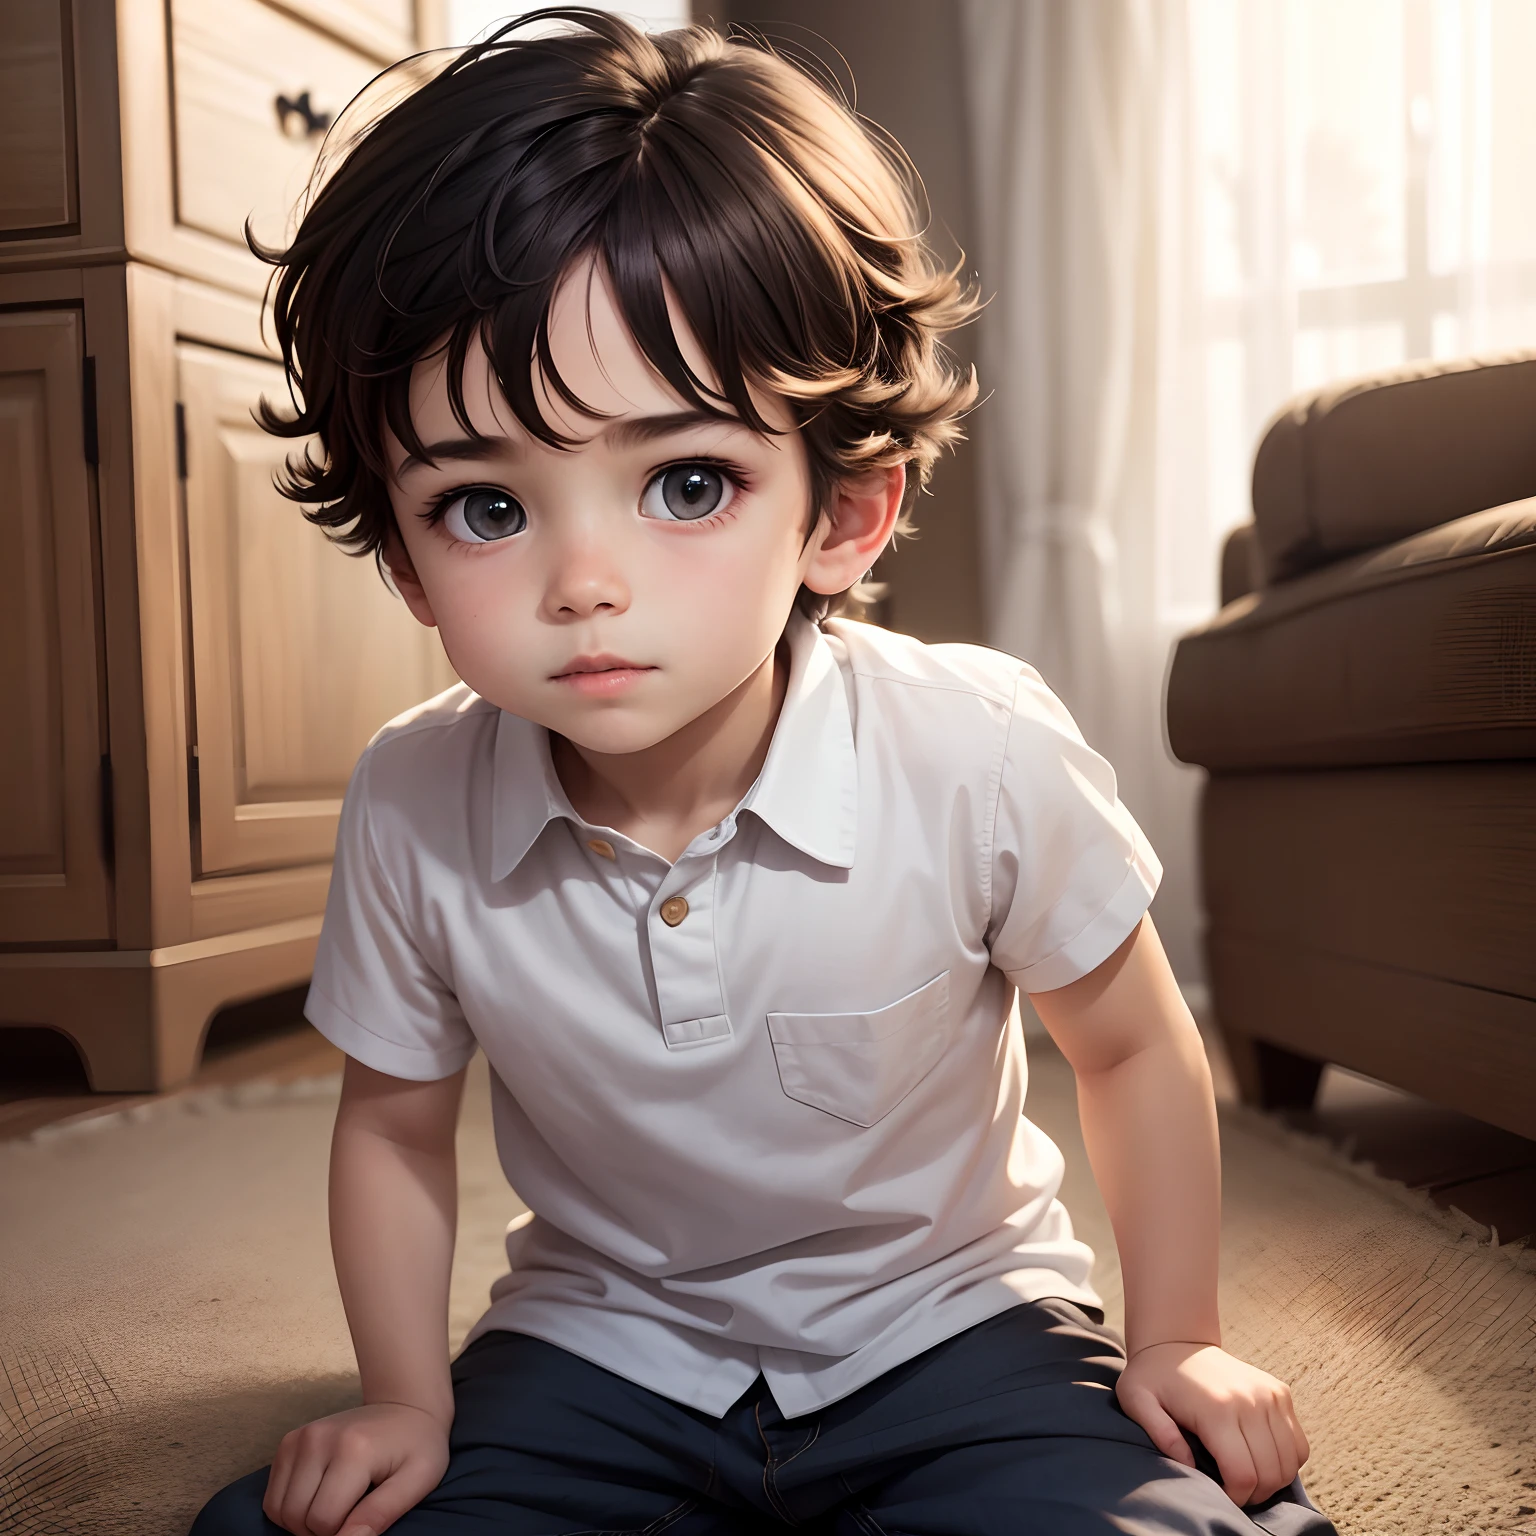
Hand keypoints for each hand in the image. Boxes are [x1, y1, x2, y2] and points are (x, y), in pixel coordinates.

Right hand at [262, 1401, 449, 1535]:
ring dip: (301, 1522)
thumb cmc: (417, 1446)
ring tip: (334, 1509)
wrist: (405, 1406)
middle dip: (319, 1531)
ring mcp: (301, 1438)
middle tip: (350, 1517)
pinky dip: (289, 1509)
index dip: (342, 1534)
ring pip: (278, 1509)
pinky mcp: (290, 1441)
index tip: (364, 1520)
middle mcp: (319, 1439)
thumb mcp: (418, 1479)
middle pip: (296, 1516)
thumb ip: (381, 1513)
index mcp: (353, 1449)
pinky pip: (273, 1495)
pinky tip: (317, 1499)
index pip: (324, 1520)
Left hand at [1116, 1342, 1309, 1507]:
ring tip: (1248, 1477)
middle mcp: (1250, 1401)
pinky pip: (1299, 1444)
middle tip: (1233, 1490)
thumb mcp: (1136, 1400)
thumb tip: (1188, 1465)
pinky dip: (1287, 1461)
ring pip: (1290, 1462)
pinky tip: (1263, 1459)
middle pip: (1270, 1473)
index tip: (1220, 1495)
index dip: (1235, 1497)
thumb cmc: (1153, 1377)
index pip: (1243, 1475)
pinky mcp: (1280, 1392)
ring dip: (1273, 1481)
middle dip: (1254, 1494)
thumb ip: (1159, 1433)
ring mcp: (1270, 1395)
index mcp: (1217, 1409)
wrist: (1177, 1341)